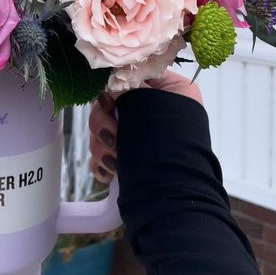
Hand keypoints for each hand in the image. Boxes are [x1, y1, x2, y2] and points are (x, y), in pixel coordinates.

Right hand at [89, 72, 203, 181]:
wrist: (173, 197)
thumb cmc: (168, 146)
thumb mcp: (148, 105)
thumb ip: (127, 88)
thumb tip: (111, 84)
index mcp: (171, 91)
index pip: (133, 77)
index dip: (114, 89)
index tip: (108, 103)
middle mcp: (158, 111)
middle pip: (113, 104)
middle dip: (104, 123)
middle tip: (111, 137)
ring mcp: (142, 138)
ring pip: (104, 129)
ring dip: (102, 146)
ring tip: (113, 161)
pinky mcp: (130, 160)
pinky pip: (104, 152)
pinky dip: (102, 162)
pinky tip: (109, 173)